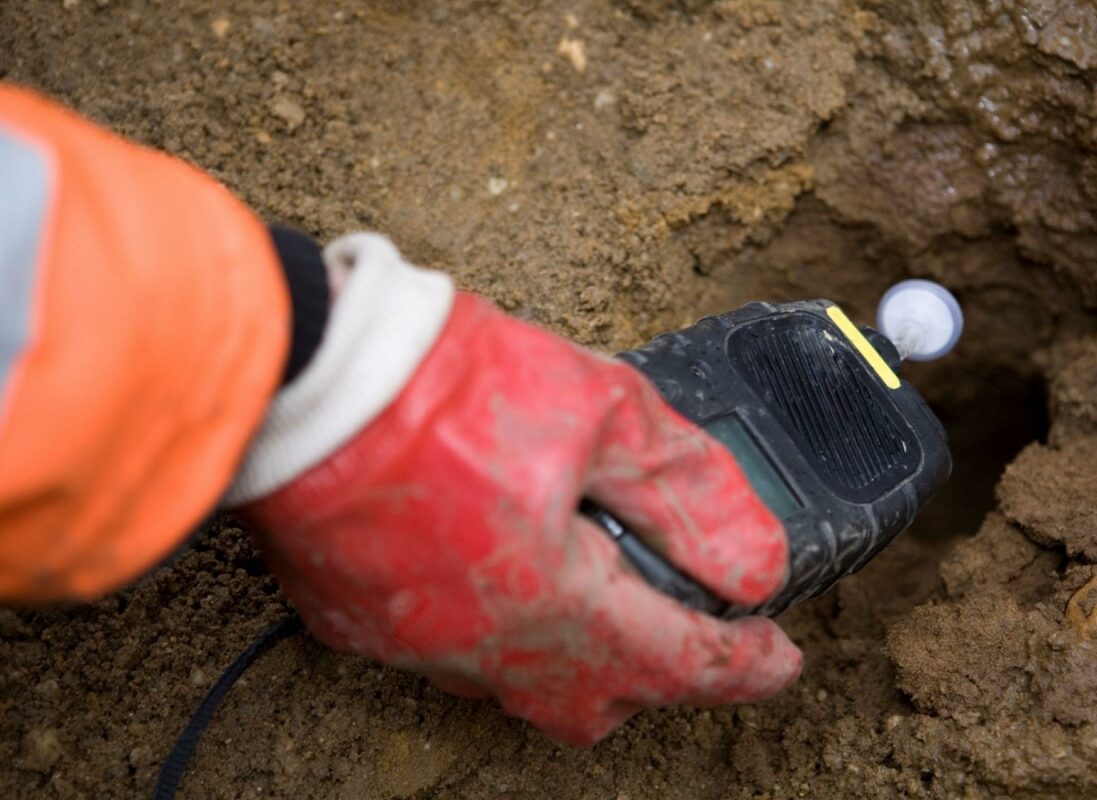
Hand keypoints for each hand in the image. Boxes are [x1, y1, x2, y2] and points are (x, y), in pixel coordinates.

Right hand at [235, 237, 801, 744]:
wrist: (296, 370)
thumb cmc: (440, 382)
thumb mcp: (599, 410)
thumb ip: (687, 493)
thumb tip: (754, 561)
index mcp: (554, 601)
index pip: (679, 661)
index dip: (744, 665)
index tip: (780, 657)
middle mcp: (483, 645)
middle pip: (599, 702)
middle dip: (656, 673)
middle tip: (687, 623)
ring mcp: (414, 642)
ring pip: (520, 684)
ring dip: (575, 652)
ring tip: (595, 582)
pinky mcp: (358, 622)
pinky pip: (452, 652)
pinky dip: (499, 624)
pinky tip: (500, 562)